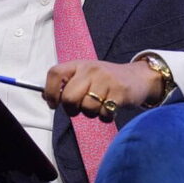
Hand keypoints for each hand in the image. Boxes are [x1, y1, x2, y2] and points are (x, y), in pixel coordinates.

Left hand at [42, 60, 162, 121]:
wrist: (138, 77)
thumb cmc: (106, 80)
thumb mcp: (85, 75)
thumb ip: (66, 84)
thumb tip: (46, 97)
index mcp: (79, 65)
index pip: (55, 74)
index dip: (50, 91)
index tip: (54, 103)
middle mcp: (91, 70)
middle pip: (69, 97)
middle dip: (72, 109)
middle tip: (80, 108)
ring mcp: (106, 80)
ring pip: (87, 108)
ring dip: (91, 114)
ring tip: (99, 106)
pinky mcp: (120, 92)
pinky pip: (104, 114)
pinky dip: (105, 117)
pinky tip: (110, 109)